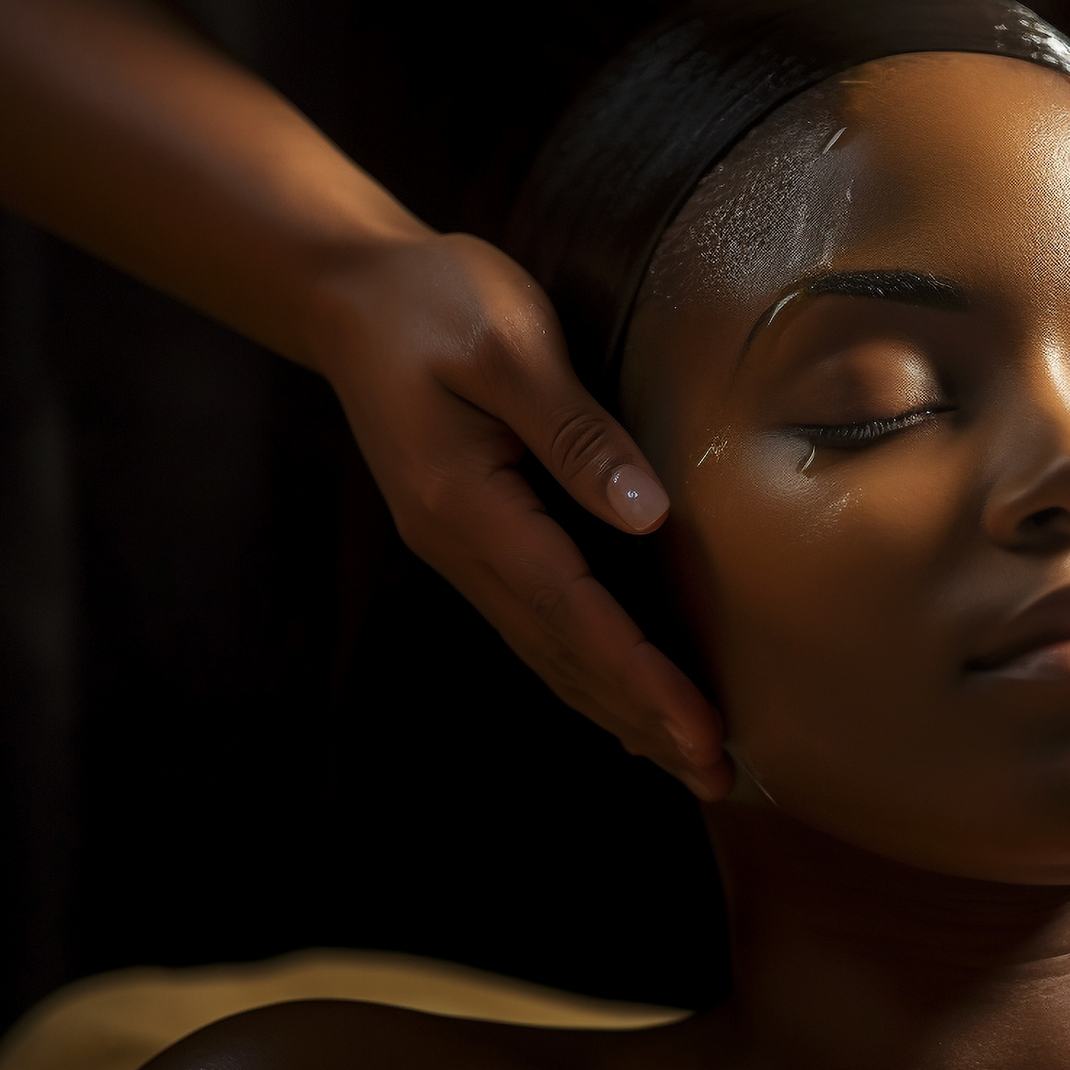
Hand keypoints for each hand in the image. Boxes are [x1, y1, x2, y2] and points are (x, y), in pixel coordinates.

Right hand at [308, 231, 730, 798]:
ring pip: (550, 653)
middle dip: (642, 719)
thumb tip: (645, 511)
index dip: (639, 676)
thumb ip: (572, 429)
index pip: (571, 611)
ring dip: (619, 712)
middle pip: (563, 654)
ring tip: (688, 761)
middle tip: (718, 776)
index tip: (698, 729)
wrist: (351, 293)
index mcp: (466, 504)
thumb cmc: (434, 300)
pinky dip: (587, 675)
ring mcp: (461, 549)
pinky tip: (622, 709)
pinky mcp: (475, 538)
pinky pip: (538, 627)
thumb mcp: (506, 343)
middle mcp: (460, 545)